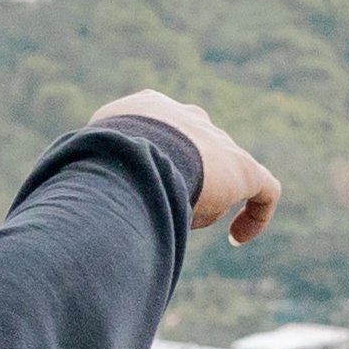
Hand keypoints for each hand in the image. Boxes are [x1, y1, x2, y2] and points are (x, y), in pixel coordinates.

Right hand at [89, 90, 279, 246]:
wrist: (127, 157)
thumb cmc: (94, 164)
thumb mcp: (85, 164)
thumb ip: (95, 176)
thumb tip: (88, 208)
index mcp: (147, 109)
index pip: (161, 133)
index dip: (157, 162)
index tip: (146, 187)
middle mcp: (187, 117)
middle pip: (194, 150)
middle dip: (181, 178)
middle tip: (158, 206)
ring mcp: (217, 140)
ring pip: (222, 173)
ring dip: (204, 201)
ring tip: (178, 219)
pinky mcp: (242, 168)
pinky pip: (264, 190)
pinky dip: (256, 214)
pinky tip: (237, 239)